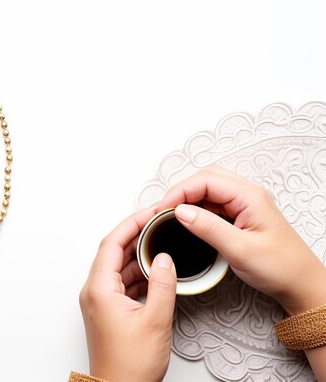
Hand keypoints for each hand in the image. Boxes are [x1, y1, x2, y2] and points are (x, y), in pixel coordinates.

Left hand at [79, 208, 176, 381]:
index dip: (132, 224)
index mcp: (99, 289)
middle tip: (157, 222)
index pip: (112, 243)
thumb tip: (164, 258)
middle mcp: (94, 292)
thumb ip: (161, 284)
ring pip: (117, 267)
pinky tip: (154, 271)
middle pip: (113, 251)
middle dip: (135, 235)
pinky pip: (121, 282)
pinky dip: (137, 273)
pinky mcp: (107, 311)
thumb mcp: (155, 320)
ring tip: (160, 242)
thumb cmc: (129, 365)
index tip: (150, 213)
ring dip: (137, 254)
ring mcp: (99, 301)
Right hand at [157, 165, 325, 314]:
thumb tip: (181, 211)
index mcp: (249, 196)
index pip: (205, 180)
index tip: (163, 209)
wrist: (300, 285)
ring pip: (207, 190)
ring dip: (187, 199)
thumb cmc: (281, 268)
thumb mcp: (240, 250)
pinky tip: (186, 221)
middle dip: (181, 191)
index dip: (180, 191)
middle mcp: (247, 195)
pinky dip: (195, 209)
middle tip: (163, 210)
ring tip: (171, 215)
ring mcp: (243, 204)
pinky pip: (212, 204)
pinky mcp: (239, 216)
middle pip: (205, 179)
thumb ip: (208, 228)